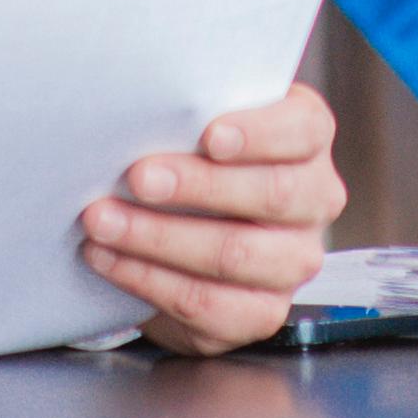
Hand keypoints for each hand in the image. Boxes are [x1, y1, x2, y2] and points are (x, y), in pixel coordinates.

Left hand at [80, 84, 343, 352]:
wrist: (185, 234)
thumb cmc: (193, 159)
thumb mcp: (199, 124)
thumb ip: (190, 112)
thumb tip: (142, 104)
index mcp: (307, 142)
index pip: (303, 130)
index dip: (260, 133)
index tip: (209, 136)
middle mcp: (314, 202)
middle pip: (272, 194)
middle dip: (198, 186)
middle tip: (138, 177)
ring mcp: (293, 262)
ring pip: (234, 253)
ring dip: (158, 237)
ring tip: (103, 220)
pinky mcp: (261, 313)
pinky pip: (207, 303)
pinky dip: (148, 279)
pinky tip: (108, 258)